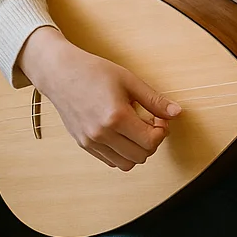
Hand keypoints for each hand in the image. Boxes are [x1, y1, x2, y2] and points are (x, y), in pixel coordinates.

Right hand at [16, 26, 179, 171]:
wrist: (61, 73)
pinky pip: (110, 161)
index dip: (162, 130)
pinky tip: (123, 133)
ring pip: (126, 164)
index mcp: (116, 117)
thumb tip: (176, 112)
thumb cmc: (95, 72)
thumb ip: (154, 100)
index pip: (151, 141)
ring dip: (138, 150)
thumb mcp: (130, 81)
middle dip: (153, 141)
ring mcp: (90, 142)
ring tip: (136, 129)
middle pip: (141, 156)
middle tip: (150, 122)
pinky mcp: (83, 144)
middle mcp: (101, 134)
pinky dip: (123, 153)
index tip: (159, 117)